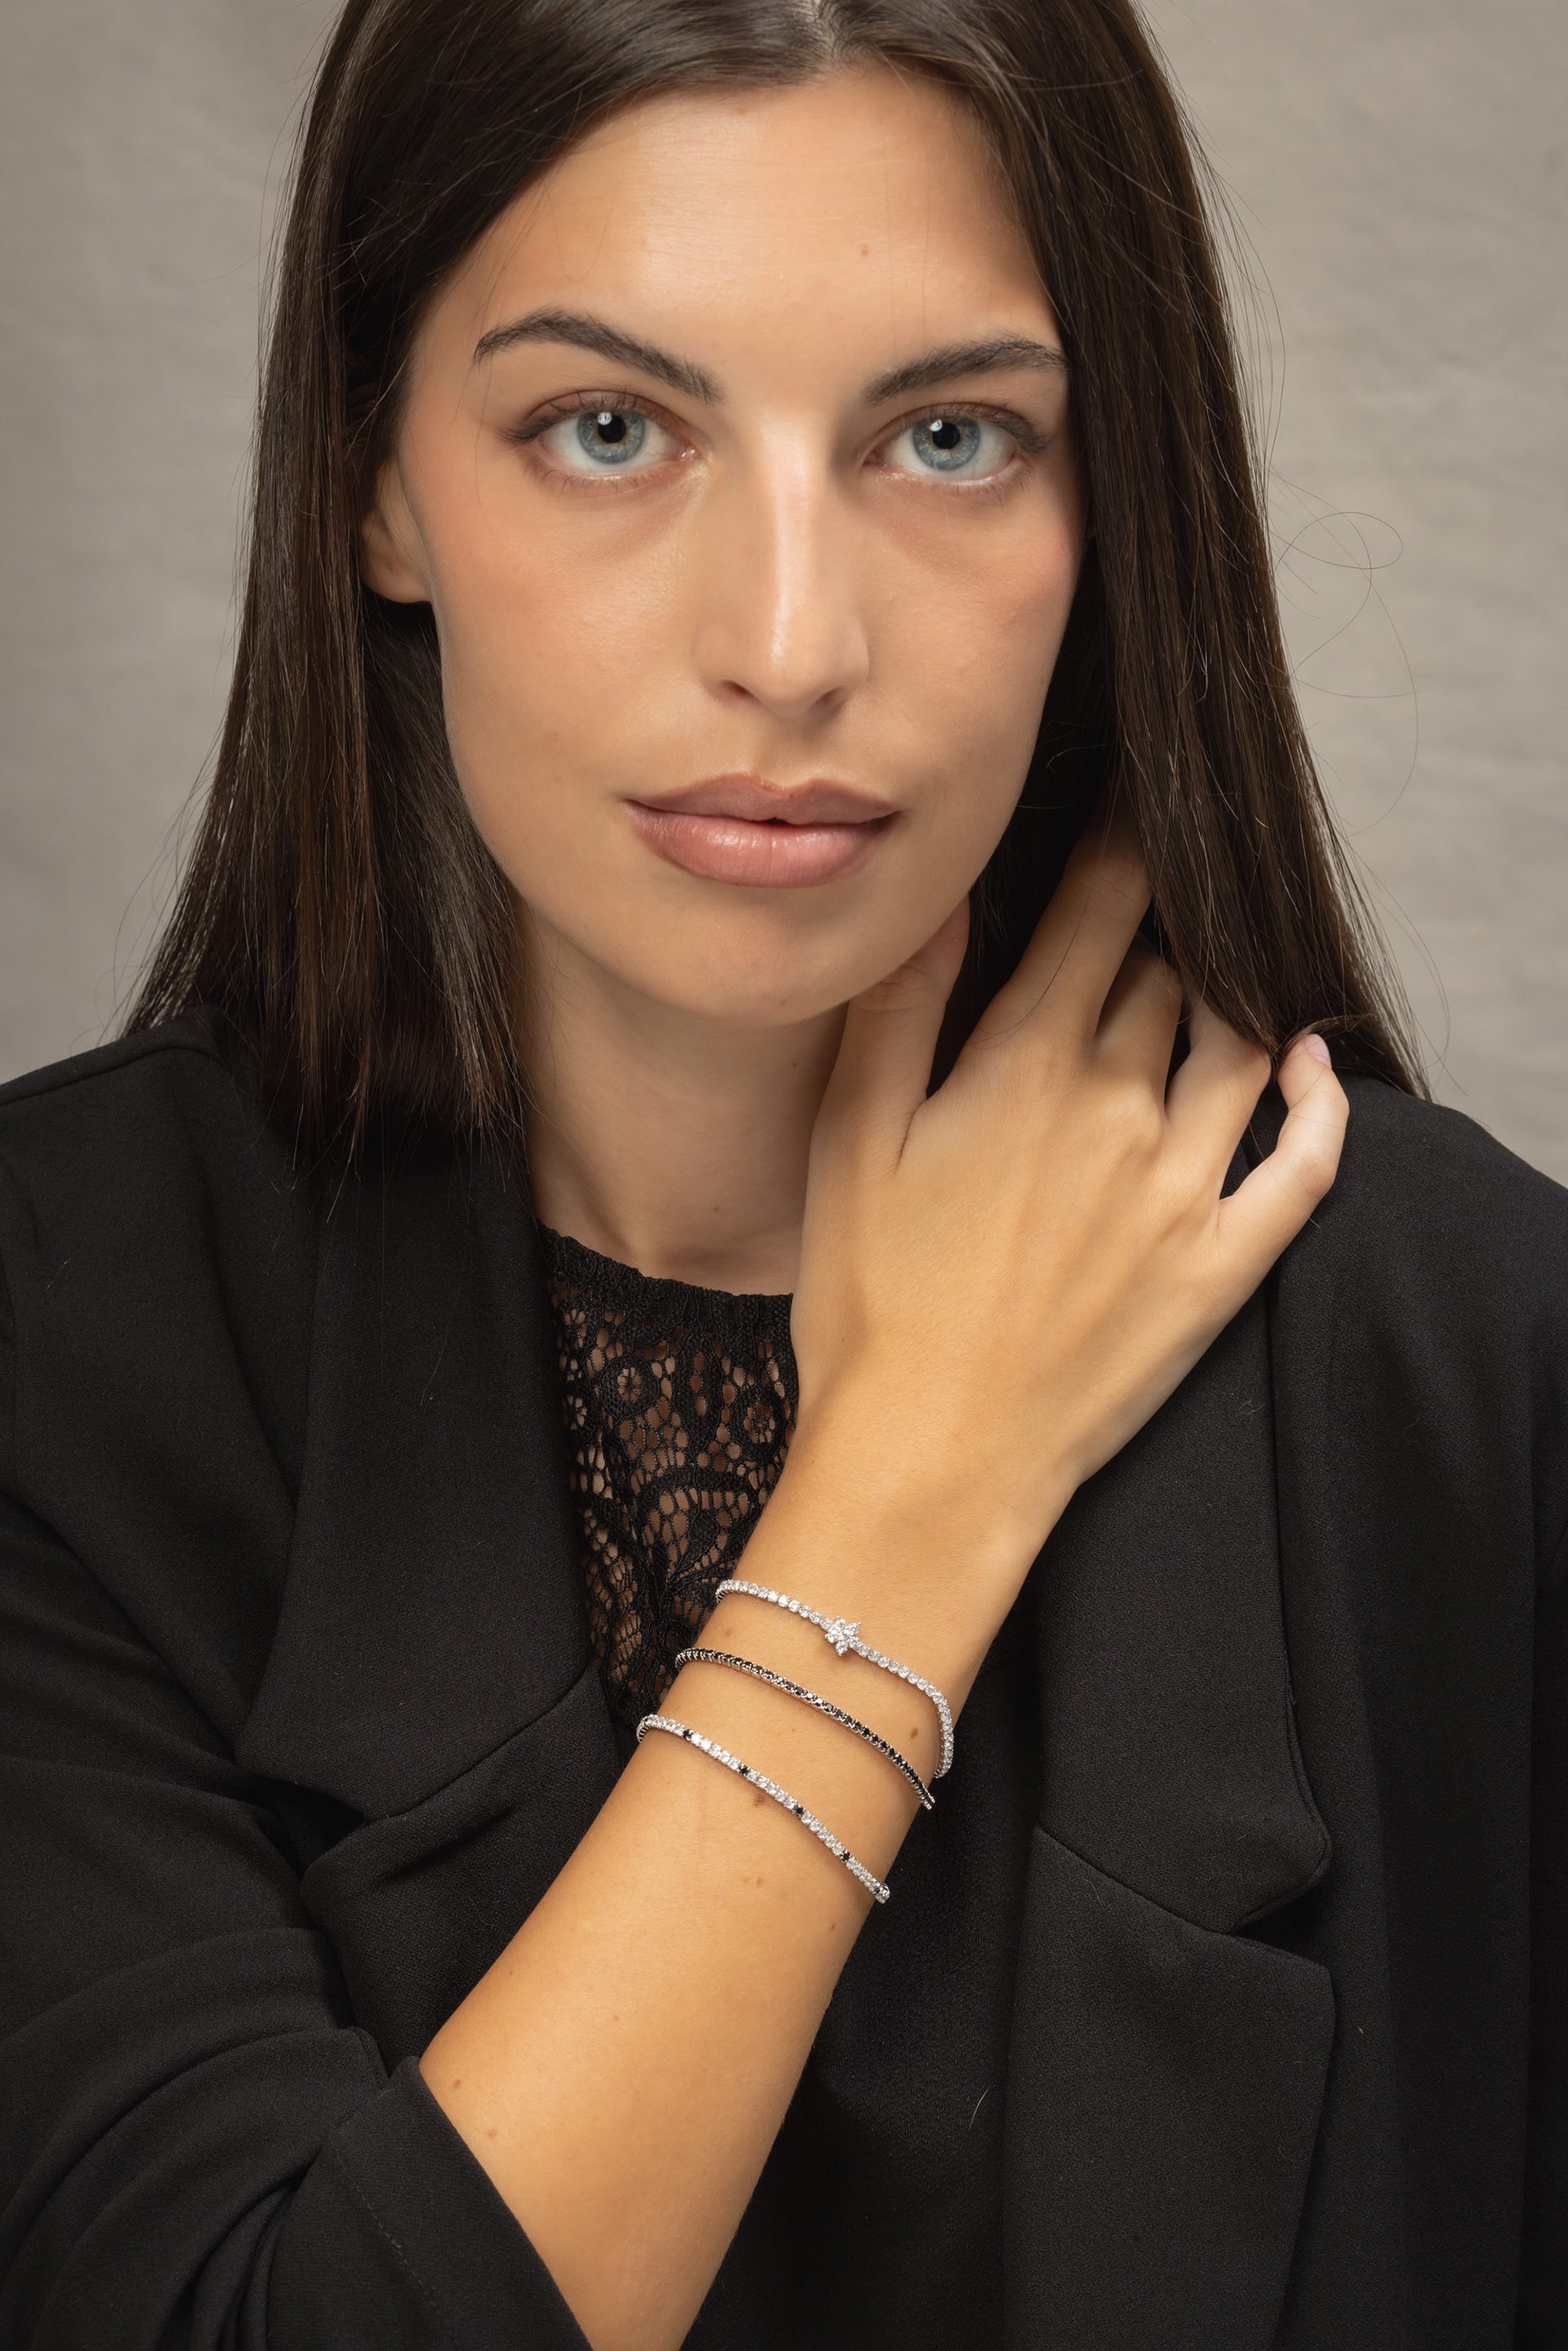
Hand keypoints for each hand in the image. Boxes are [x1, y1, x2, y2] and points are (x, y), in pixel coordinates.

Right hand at [786, 810, 1347, 1664]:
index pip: (1097, 913)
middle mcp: (1120, 1109)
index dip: (1118, 843)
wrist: (930, 1459)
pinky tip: (1311, 1067)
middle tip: (1152, 900)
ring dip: (1228, 996)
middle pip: (1165, 974)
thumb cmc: (869, 1307)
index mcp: (1026, 1067)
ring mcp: (1183, 1188)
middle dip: (1158, 926)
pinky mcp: (1221, 1266)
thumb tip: (941, 897)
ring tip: (1214, 970)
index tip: (1132, 800)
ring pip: (1237, 1047)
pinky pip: (1302, 1164)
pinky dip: (1319, 1104)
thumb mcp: (847, 1141)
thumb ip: (898, 1010)